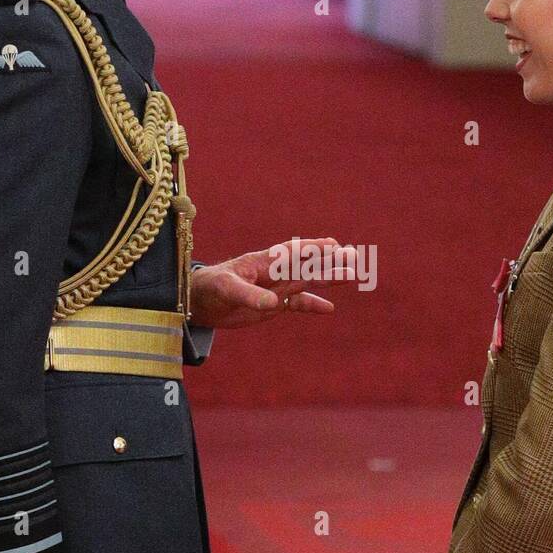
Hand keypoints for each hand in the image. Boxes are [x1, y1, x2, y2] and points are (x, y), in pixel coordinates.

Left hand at [188, 237, 356, 328]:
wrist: (198, 302)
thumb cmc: (210, 288)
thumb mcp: (227, 290)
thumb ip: (250, 295)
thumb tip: (273, 303)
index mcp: (263, 262)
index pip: (292, 252)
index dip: (312, 248)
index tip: (332, 244)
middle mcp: (274, 272)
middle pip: (307, 265)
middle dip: (329, 261)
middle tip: (353, 256)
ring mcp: (276, 287)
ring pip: (307, 281)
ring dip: (328, 278)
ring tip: (352, 275)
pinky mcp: (273, 304)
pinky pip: (297, 303)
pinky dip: (312, 305)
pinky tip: (329, 308)